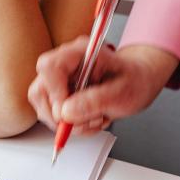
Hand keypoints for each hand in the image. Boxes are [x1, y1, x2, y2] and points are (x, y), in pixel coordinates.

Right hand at [28, 40, 178, 133]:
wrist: (139, 82)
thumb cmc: (135, 80)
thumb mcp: (123, 92)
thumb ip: (95, 101)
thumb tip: (66, 112)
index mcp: (80, 53)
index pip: (49, 67)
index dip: (54, 92)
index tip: (68, 110)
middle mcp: (65, 64)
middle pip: (40, 91)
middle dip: (60, 115)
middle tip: (86, 120)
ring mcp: (60, 81)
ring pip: (44, 108)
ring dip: (69, 123)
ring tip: (95, 118)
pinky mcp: (59, 96)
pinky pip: (53, 117)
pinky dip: (72, 126)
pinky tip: (90, 119)